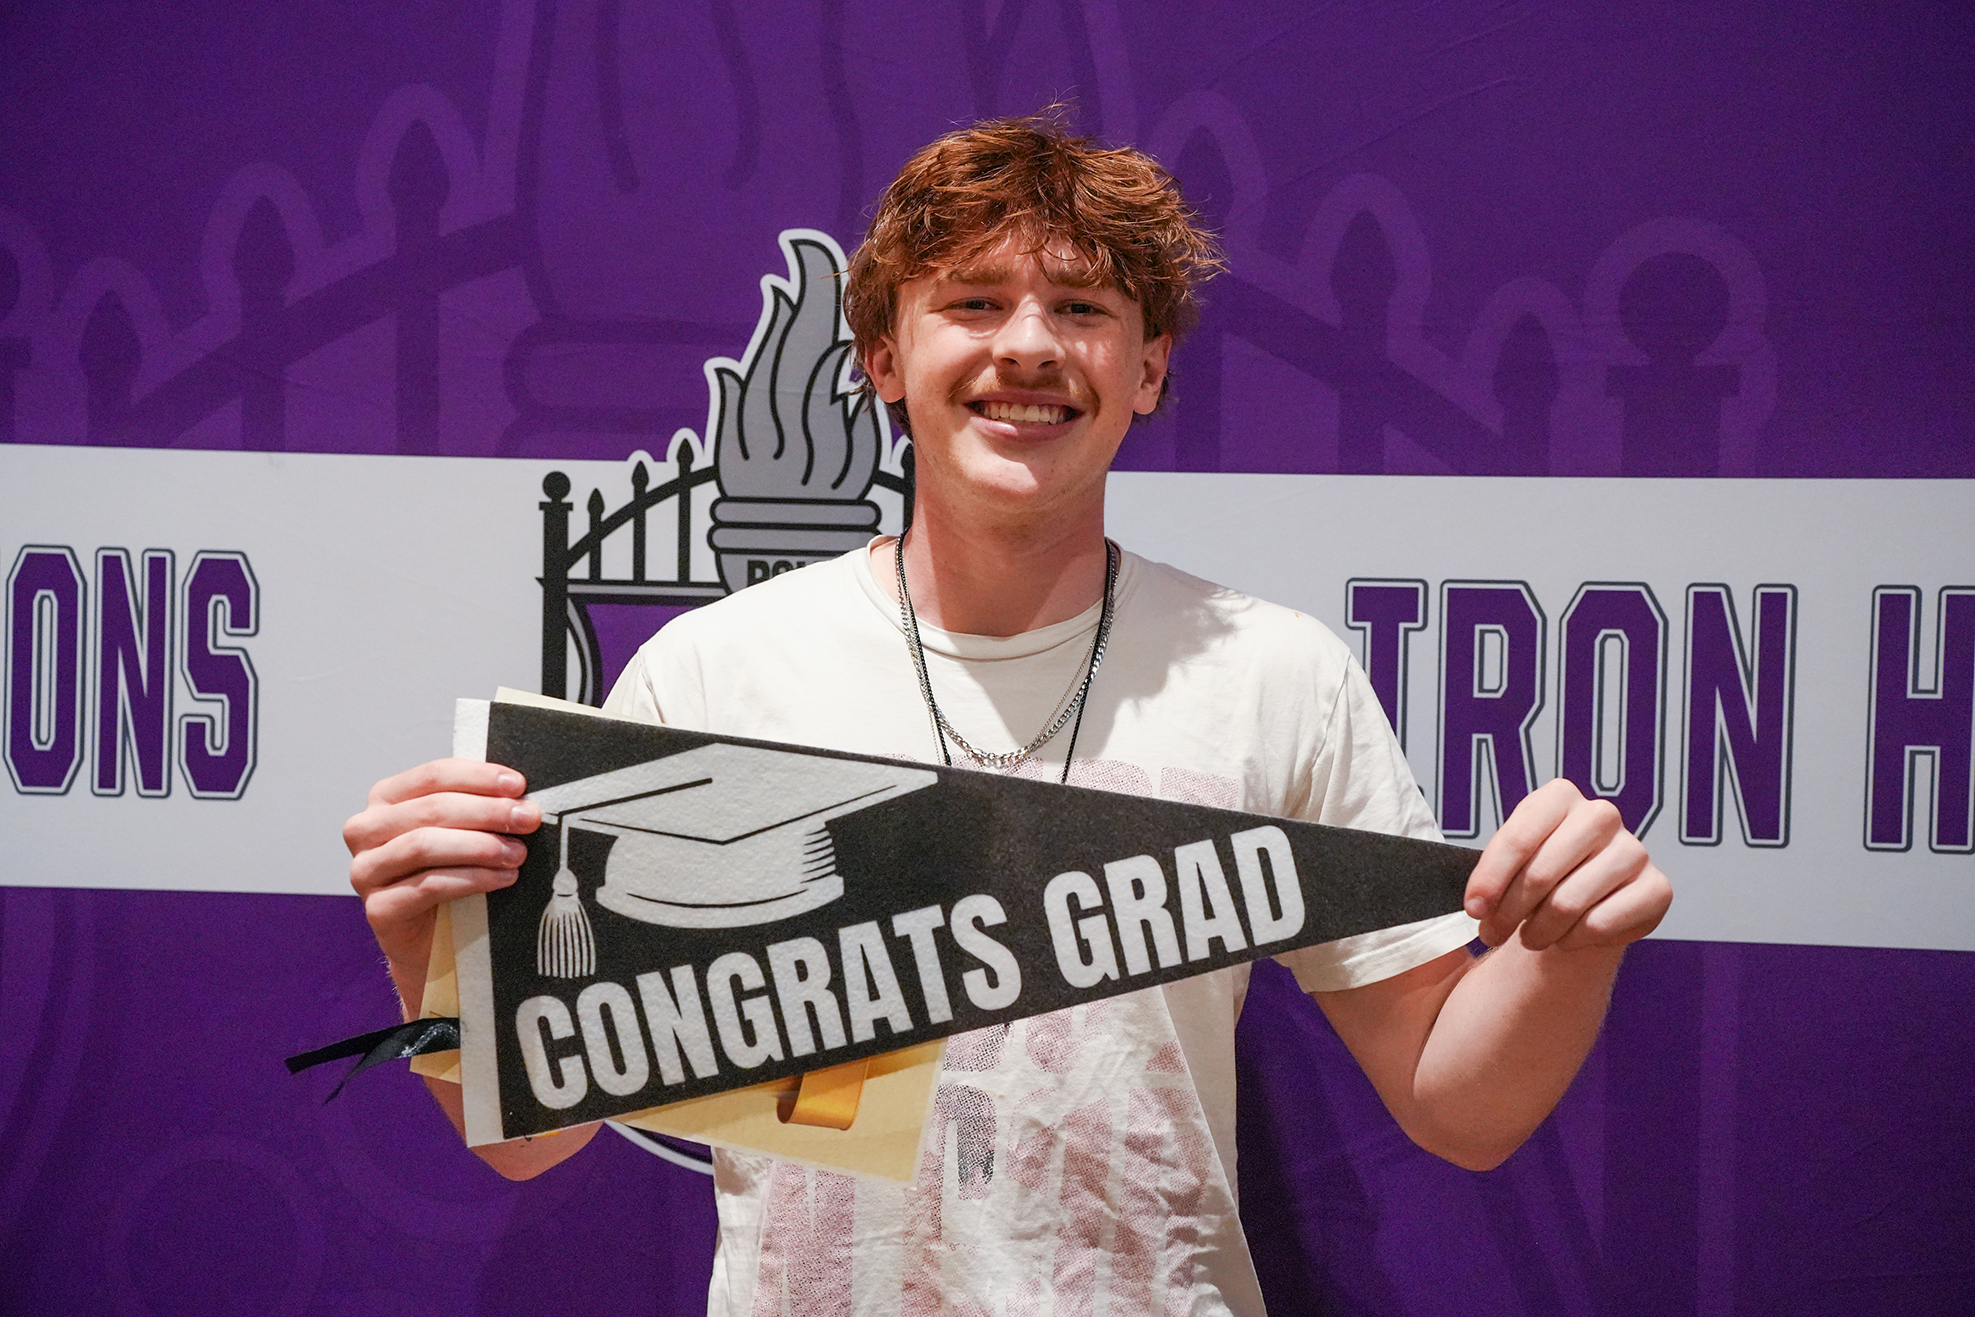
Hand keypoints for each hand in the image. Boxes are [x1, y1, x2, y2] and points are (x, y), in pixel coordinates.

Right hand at [344, 758, 540, 1008]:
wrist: (433, 941)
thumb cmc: (450, 874)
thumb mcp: (461, 832)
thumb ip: (478, 807)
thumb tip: (522, 795)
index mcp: (386, 799)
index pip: (432, 775)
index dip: (478, 777)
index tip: (519, 785)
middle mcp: (365, 830)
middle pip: (430, 809)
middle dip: (487, 811)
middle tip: (527, 819)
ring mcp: (366, 870)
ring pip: (424, 845)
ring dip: (480, 846)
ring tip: (518, 853)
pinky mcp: (378, 909)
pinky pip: (429, 886)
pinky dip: (473, 879)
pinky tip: (504, 878)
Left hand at [1464, 779, 1670, 951]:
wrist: (1582, 901)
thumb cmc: (1537, 876)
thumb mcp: (1506, 865)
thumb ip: (1487, 878)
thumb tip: (1476, 904)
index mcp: (1559, 796)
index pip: (1517, 839)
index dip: (1489, 880)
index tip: (1473, 910)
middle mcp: (1600, 815)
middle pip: (1540, 874)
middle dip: (1508, 913)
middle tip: (1493, 933)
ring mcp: (1633, 850)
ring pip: (1567, 904)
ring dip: (1538, 932)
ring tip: (1529, 938)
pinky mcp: (1656, 887)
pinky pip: (1601, 923)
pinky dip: (1574, 939)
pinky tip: (1567, 937)